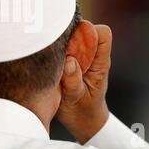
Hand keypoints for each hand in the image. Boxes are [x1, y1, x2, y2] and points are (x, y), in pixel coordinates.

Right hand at [56, 24, 111, 143]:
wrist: (82, 120)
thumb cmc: (83, 110)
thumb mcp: (77, 99)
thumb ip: (74, 81)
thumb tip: (69, 61)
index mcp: (100, 62)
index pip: (102, 34)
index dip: (89, 32)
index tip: (72, 43)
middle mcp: (91, 55)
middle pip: (83, 29)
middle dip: (68, 35)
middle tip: (56, 52)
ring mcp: (78, 56)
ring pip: (69, 35)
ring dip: (58, 43)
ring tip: (51, 59)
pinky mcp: (66, 59)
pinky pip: (59, 46)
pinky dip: (51, 49)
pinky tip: (45, 61)